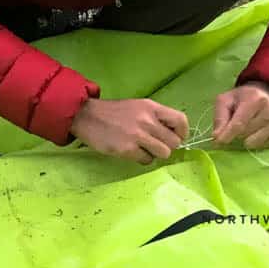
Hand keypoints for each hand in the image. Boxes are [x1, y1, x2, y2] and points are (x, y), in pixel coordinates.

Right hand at [71, 98, 188, 164]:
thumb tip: (173, 135)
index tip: (175, 137)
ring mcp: (137, 135)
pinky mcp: (127, 149)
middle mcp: (147, 120)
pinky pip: (147, 160)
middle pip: (174, 142)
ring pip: (164, 153)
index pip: (180, 120)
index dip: (182, 133)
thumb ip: (155, 117)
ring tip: (143, 149)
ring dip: (155, 154)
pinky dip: (142, 159)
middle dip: (166, 146)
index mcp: (151, 107)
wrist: (86, 116)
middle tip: (154, 144)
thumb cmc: (113, 112)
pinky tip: (132, 152)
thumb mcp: (137, 107)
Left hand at [213, 82, 268, 148]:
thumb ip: (219, 117)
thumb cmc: (242, 97)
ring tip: (247, 125)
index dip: (227, 135)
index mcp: (255, 99)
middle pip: (244, 134)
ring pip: (253, 142)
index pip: (239, 123)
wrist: (266, 94)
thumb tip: (217, 136)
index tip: (218, 142)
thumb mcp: (226, 100)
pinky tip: (257, 129)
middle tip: (237, 122)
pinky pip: (262, 146)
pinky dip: (255, 140)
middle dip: (235, 132)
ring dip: (245, 137)